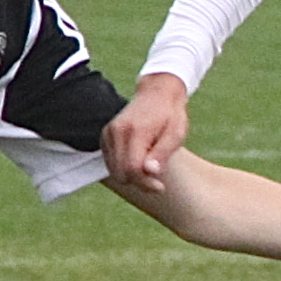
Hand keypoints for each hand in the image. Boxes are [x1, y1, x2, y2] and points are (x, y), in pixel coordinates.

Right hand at [105, 73, 190, 193]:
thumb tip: (150, 172)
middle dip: (139, 181)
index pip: (133, 169)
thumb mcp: (175, 134)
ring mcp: (108, 133)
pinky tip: (138, 158)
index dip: (146, 183)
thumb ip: (162, 153)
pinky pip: (110, 164)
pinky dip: (124, 168)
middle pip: (121, 173)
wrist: (157, 94)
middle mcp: (117, 132)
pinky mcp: (105, 136)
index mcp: (135, 131)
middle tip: (156, 176)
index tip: (161, 186)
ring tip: (148, 163)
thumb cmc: (170, 115)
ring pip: (114, 171)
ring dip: (131, 176)